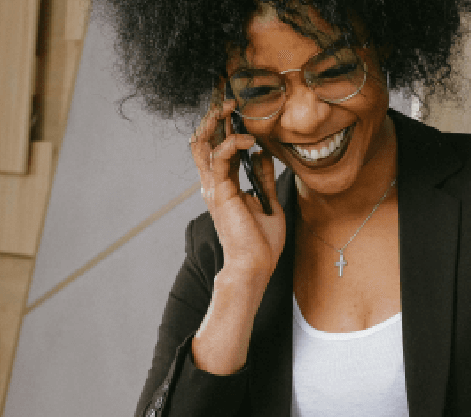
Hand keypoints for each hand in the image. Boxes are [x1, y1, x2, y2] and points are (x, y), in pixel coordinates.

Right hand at [190, 100, 285, 278]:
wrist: (255, 266)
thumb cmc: (261, 243)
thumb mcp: (267, 204)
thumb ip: (263, 179)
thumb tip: (263, 155)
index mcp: (223, 186)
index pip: (216, 148)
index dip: (222, 126)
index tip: (237, 108)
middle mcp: (213, 184)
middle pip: (203, 140)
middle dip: (214, 116)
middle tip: (229, 98)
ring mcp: (213, 188)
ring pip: (203, 143)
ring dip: (217, 121)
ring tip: (233, 107)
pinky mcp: (220, 191)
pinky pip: (221, 157)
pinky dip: (234, 142)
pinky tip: (250, 139)